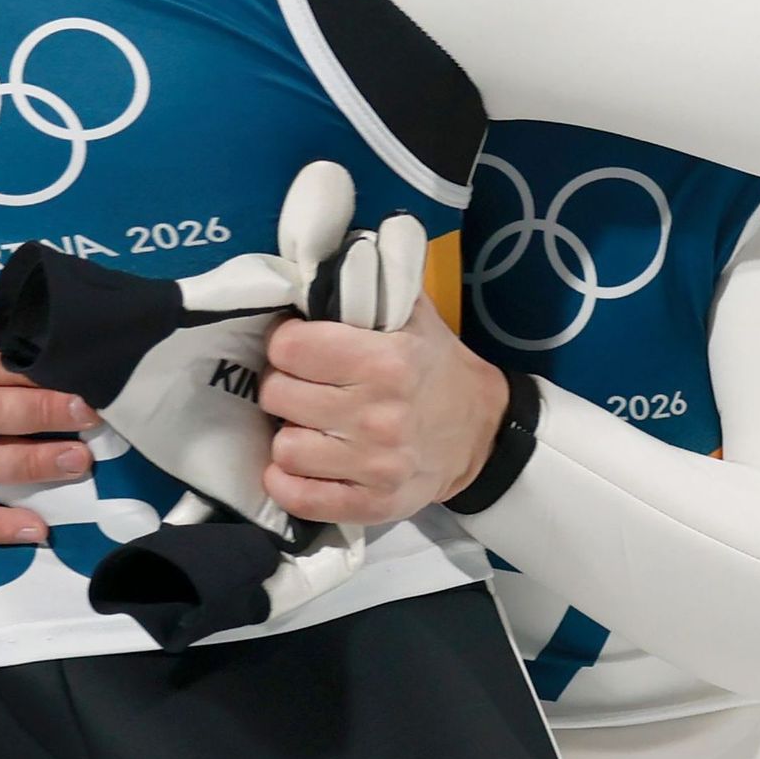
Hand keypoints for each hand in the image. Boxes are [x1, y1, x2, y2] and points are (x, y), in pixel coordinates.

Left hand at [260, 292, 509, 526]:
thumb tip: (322, 253)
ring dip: (290, 434)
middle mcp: (377, 414)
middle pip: (278, 395)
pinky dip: (288, 482)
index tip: (299, 345)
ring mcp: (375, 465)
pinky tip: (300, 464)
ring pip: (284, 448)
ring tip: (310, 423)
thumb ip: (372, 281)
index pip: (290, 347)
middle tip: (304, 384)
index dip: (285, 341)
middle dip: (284, 385)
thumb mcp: (413, 313)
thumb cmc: (435, 365)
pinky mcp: (372, 504)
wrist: (481, 431)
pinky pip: (300, 498)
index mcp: (385, 360)